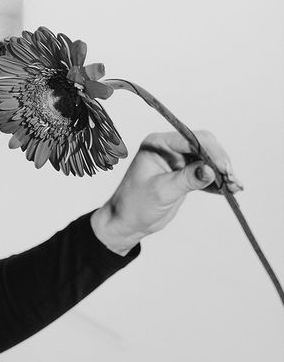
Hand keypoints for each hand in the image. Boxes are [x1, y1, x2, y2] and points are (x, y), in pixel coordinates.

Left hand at [92, 129, 244, 252]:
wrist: (127, 222)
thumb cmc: (135, 204)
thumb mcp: (161, 191)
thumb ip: (187, 179)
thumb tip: (210, 170)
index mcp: (158, 144)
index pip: (191, 139)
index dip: (211, 152)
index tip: (225, 169)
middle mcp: (168, 148)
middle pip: (203, 147)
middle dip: (220, 162)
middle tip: (233, 180)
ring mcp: (177, 162)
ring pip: (207, 161)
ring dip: (222, 173)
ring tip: (235, 188)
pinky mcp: (183, 176)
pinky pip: (205, 174)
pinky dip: (217, 182)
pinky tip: (229, 191)